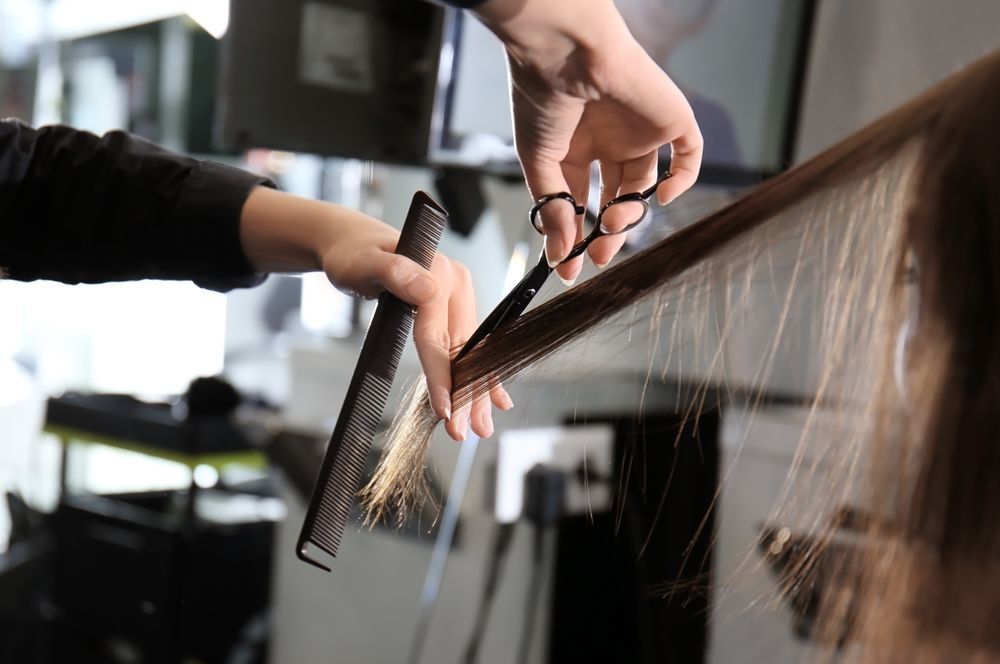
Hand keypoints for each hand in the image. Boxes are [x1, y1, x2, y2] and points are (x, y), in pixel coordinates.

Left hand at [239, 187, 511, 440]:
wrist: (352, 243)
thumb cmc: (352, 254)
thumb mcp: (364, 262)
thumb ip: (394, 272)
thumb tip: (425, 289)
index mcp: (439, 272)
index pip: (443, 335)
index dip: (444, 374)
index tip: (445, 409)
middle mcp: (456, 283)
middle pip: (463, 349)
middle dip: (466, 395)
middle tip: (464, 432)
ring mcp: (458, 295)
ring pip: (470, 352)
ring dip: (477, 392)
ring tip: (481, 427)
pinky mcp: (454, 307)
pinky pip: (468, 345)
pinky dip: (479, 375)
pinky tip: (494, 399)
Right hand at [475, 0, 702, 282]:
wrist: (565, 51)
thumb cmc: (542, 97)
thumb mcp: (539, 161)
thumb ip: (553, 208)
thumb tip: (559, 253)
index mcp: (575, 145)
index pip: (581, 198)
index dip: (575, 232)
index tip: (567, 264)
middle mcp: (609, 139)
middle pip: (614, 197)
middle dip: (605, 231)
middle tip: (596, 256)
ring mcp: (641, 130)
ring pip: (644, 186)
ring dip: (631, 214)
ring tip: (612, 227)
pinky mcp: (670, 117)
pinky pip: (688, 154)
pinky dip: (681, 180)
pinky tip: (660, 199)